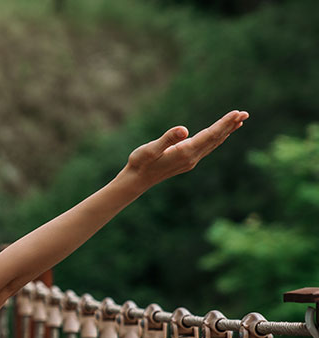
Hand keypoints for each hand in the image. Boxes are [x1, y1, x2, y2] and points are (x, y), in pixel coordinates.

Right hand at [123, 110, 248, 186]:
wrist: (136, 180)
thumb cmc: (140, 163)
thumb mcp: (150, 149)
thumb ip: (167, 139)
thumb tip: (184, 130)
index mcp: (185, 152)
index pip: (210, 135)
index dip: (224, 124)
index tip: (236, 113)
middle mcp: (192, 157)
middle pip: (216, 139)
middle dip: (230, 126)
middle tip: (245, 113)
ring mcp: (191, 160)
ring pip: (214, 143)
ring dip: (226, 131)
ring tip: (239, 121)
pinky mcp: (187, 160)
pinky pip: (207, 147)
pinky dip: (217, 138)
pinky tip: (221, 134)